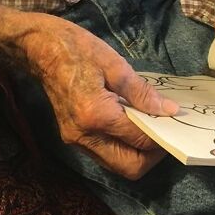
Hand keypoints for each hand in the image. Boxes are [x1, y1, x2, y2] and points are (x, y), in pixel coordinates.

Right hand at [21, 15, 178, 178]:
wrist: (39, 48)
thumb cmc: (76, 48)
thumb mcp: (115, 64)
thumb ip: (142, 92)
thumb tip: (169, 111)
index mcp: (96, 114)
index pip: (140, 139)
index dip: (162, 135)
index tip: (175, 123)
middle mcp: (84, 135)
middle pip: (130, 167)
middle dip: (152, 155)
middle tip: (164, 132)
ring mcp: (75, 140)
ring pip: (117, 165)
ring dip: (137, 154)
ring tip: (149, 128)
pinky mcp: (72, 137)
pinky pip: (105, 154)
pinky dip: (122, 147)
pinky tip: (130, 125)